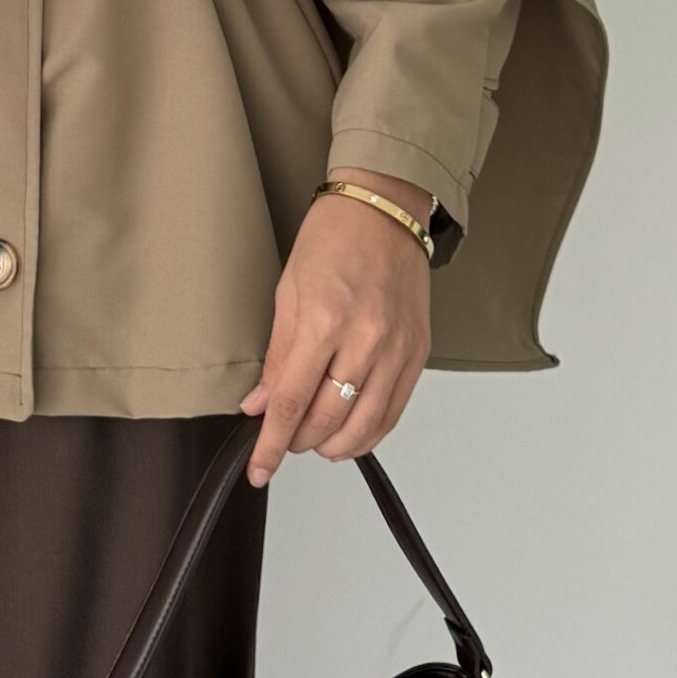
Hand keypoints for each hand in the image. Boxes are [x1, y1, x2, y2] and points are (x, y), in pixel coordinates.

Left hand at [236, 168, 432, 485]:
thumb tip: (260, 404)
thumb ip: (278, 355)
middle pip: (328, 420)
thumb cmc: (332, 238)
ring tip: (314, 440)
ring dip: (334, 445)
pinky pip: (394, 412)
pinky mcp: (418, 353)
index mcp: (324, 321)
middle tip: (282, 439)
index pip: (293, 402)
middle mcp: (366, 340)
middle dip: (298, 442)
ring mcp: (397, 349)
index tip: (259, 468)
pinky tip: (350, 433)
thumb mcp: (288, 290)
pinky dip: (369, 433)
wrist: (384, 209)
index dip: (271, 443)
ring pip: (365, 426)